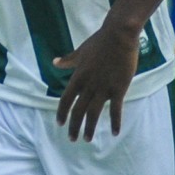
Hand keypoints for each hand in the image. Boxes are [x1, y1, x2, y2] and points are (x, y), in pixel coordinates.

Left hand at [53, 15, 141, 141]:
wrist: (119, 35)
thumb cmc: (100, 41)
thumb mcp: (81, 51)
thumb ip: (68, 60)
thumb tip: (54, 62)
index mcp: (78, 77)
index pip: (65, 100)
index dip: (62, 113)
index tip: (60, 124)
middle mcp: (88, 85)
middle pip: (78, 111)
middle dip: (74, 127)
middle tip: (73, 139)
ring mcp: (103, 88)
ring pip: (93, 114)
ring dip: (90, 128)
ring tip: (88, 139)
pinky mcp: (118, 88)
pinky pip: (115, 110)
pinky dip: (115, 122)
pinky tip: (114, 133)